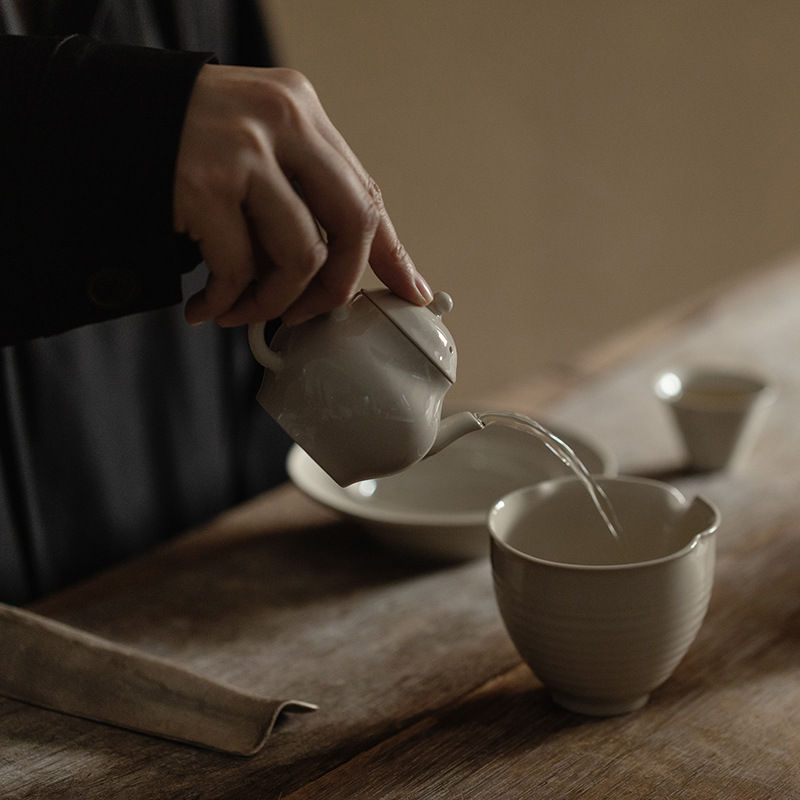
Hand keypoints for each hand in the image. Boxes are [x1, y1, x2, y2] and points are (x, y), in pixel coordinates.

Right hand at [173, 64, 431, 326]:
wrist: (102, 121)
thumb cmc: (185, 147)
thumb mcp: (257, 151)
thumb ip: (301, 195)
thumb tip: (349, 265)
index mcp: (303, 114)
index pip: (365, 191)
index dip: (392, 252)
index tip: (413, 292)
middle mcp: (283, 122)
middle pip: (352, 223)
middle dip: (336, 289)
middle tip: (308, 316)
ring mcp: (244, 151)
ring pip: (301, 256)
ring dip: (273, 303)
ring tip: (240, 310)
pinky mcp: (204, 183)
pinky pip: (240, 268)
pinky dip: (227, 300)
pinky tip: (207, 304)